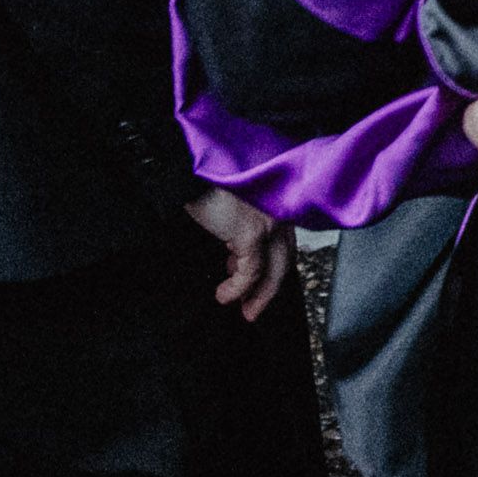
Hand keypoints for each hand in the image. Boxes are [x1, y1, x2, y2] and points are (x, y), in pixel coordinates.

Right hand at [185, 186, 289, 323]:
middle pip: (284, 259)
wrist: (193, 167)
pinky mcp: (253, 230)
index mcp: (276, 202)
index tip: (258, 286)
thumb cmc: (209, 182)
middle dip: (269, 289)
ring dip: (258, 294)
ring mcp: (270, 219)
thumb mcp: (232, 208)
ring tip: (243, 309)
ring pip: (274, 268)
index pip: (284, 243)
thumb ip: (241, 228)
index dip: (273, 268)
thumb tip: (237, 259)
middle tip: (253, 308)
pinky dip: (238, 288)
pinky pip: (252, 270)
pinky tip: (226, 294)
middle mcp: (280, 209)